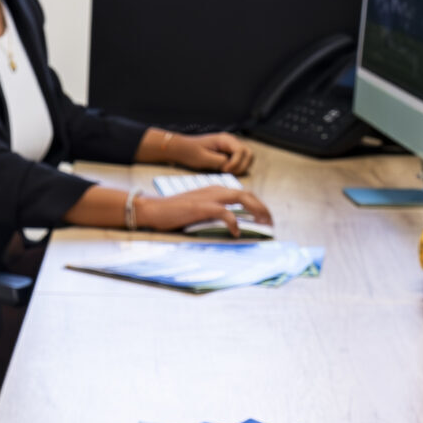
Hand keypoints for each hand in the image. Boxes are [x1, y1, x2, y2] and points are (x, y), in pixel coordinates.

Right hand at [134, 186, 272, 235]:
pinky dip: (234, 222)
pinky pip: (225, 213)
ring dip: (256, 210)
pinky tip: (236, 232)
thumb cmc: (170, 212)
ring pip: (242, 197)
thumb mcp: (196, 209)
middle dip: (262, 207)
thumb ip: (211, 212)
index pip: (242, 194)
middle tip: (270, 222)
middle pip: (247, 194)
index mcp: (213, 190)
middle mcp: (214, 190)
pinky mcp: (201, 207)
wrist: (151, 209)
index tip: (263, 218)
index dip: (256, 205)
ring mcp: (208, 197)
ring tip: (263, 224)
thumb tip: (227, 223)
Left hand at [169, 131, 253, 173]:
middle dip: (241, 165)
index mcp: (225, 139)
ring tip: (227, 172)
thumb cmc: (189, 152)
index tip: (224, 170)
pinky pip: (239, 160)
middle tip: (227, 172)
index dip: (236, 162)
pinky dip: (237, 167)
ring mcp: (230, 147)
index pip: (241, 150)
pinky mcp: (228, 153)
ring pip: (247, 157)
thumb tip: (229, 165)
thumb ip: (219, 161)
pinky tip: (225, 170)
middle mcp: (230, 141)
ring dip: (240, 167)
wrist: (181, 149)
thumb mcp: (203, 158)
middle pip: (248, 153)